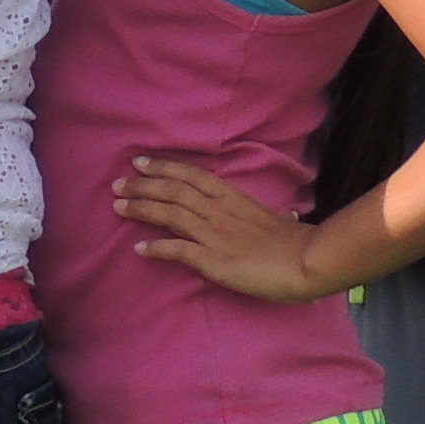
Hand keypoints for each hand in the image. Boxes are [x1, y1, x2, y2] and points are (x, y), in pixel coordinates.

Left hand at [109, 154, 326, 302]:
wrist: (307, 261)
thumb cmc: (297, 243)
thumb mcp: (280, 220)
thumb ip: (272, 216)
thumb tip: (288, 217)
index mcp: (232, 197)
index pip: (190, 175)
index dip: (162, 167)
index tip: (140, 162)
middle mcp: (218, 210)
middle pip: (172, 190)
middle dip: (142, 185)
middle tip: (117, 184)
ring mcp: (214, 234)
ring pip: (169, 214)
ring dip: (141, 209)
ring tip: (118, 207)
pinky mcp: (213, 260)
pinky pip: (178, 250)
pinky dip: (157, 248)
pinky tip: (139, 249)